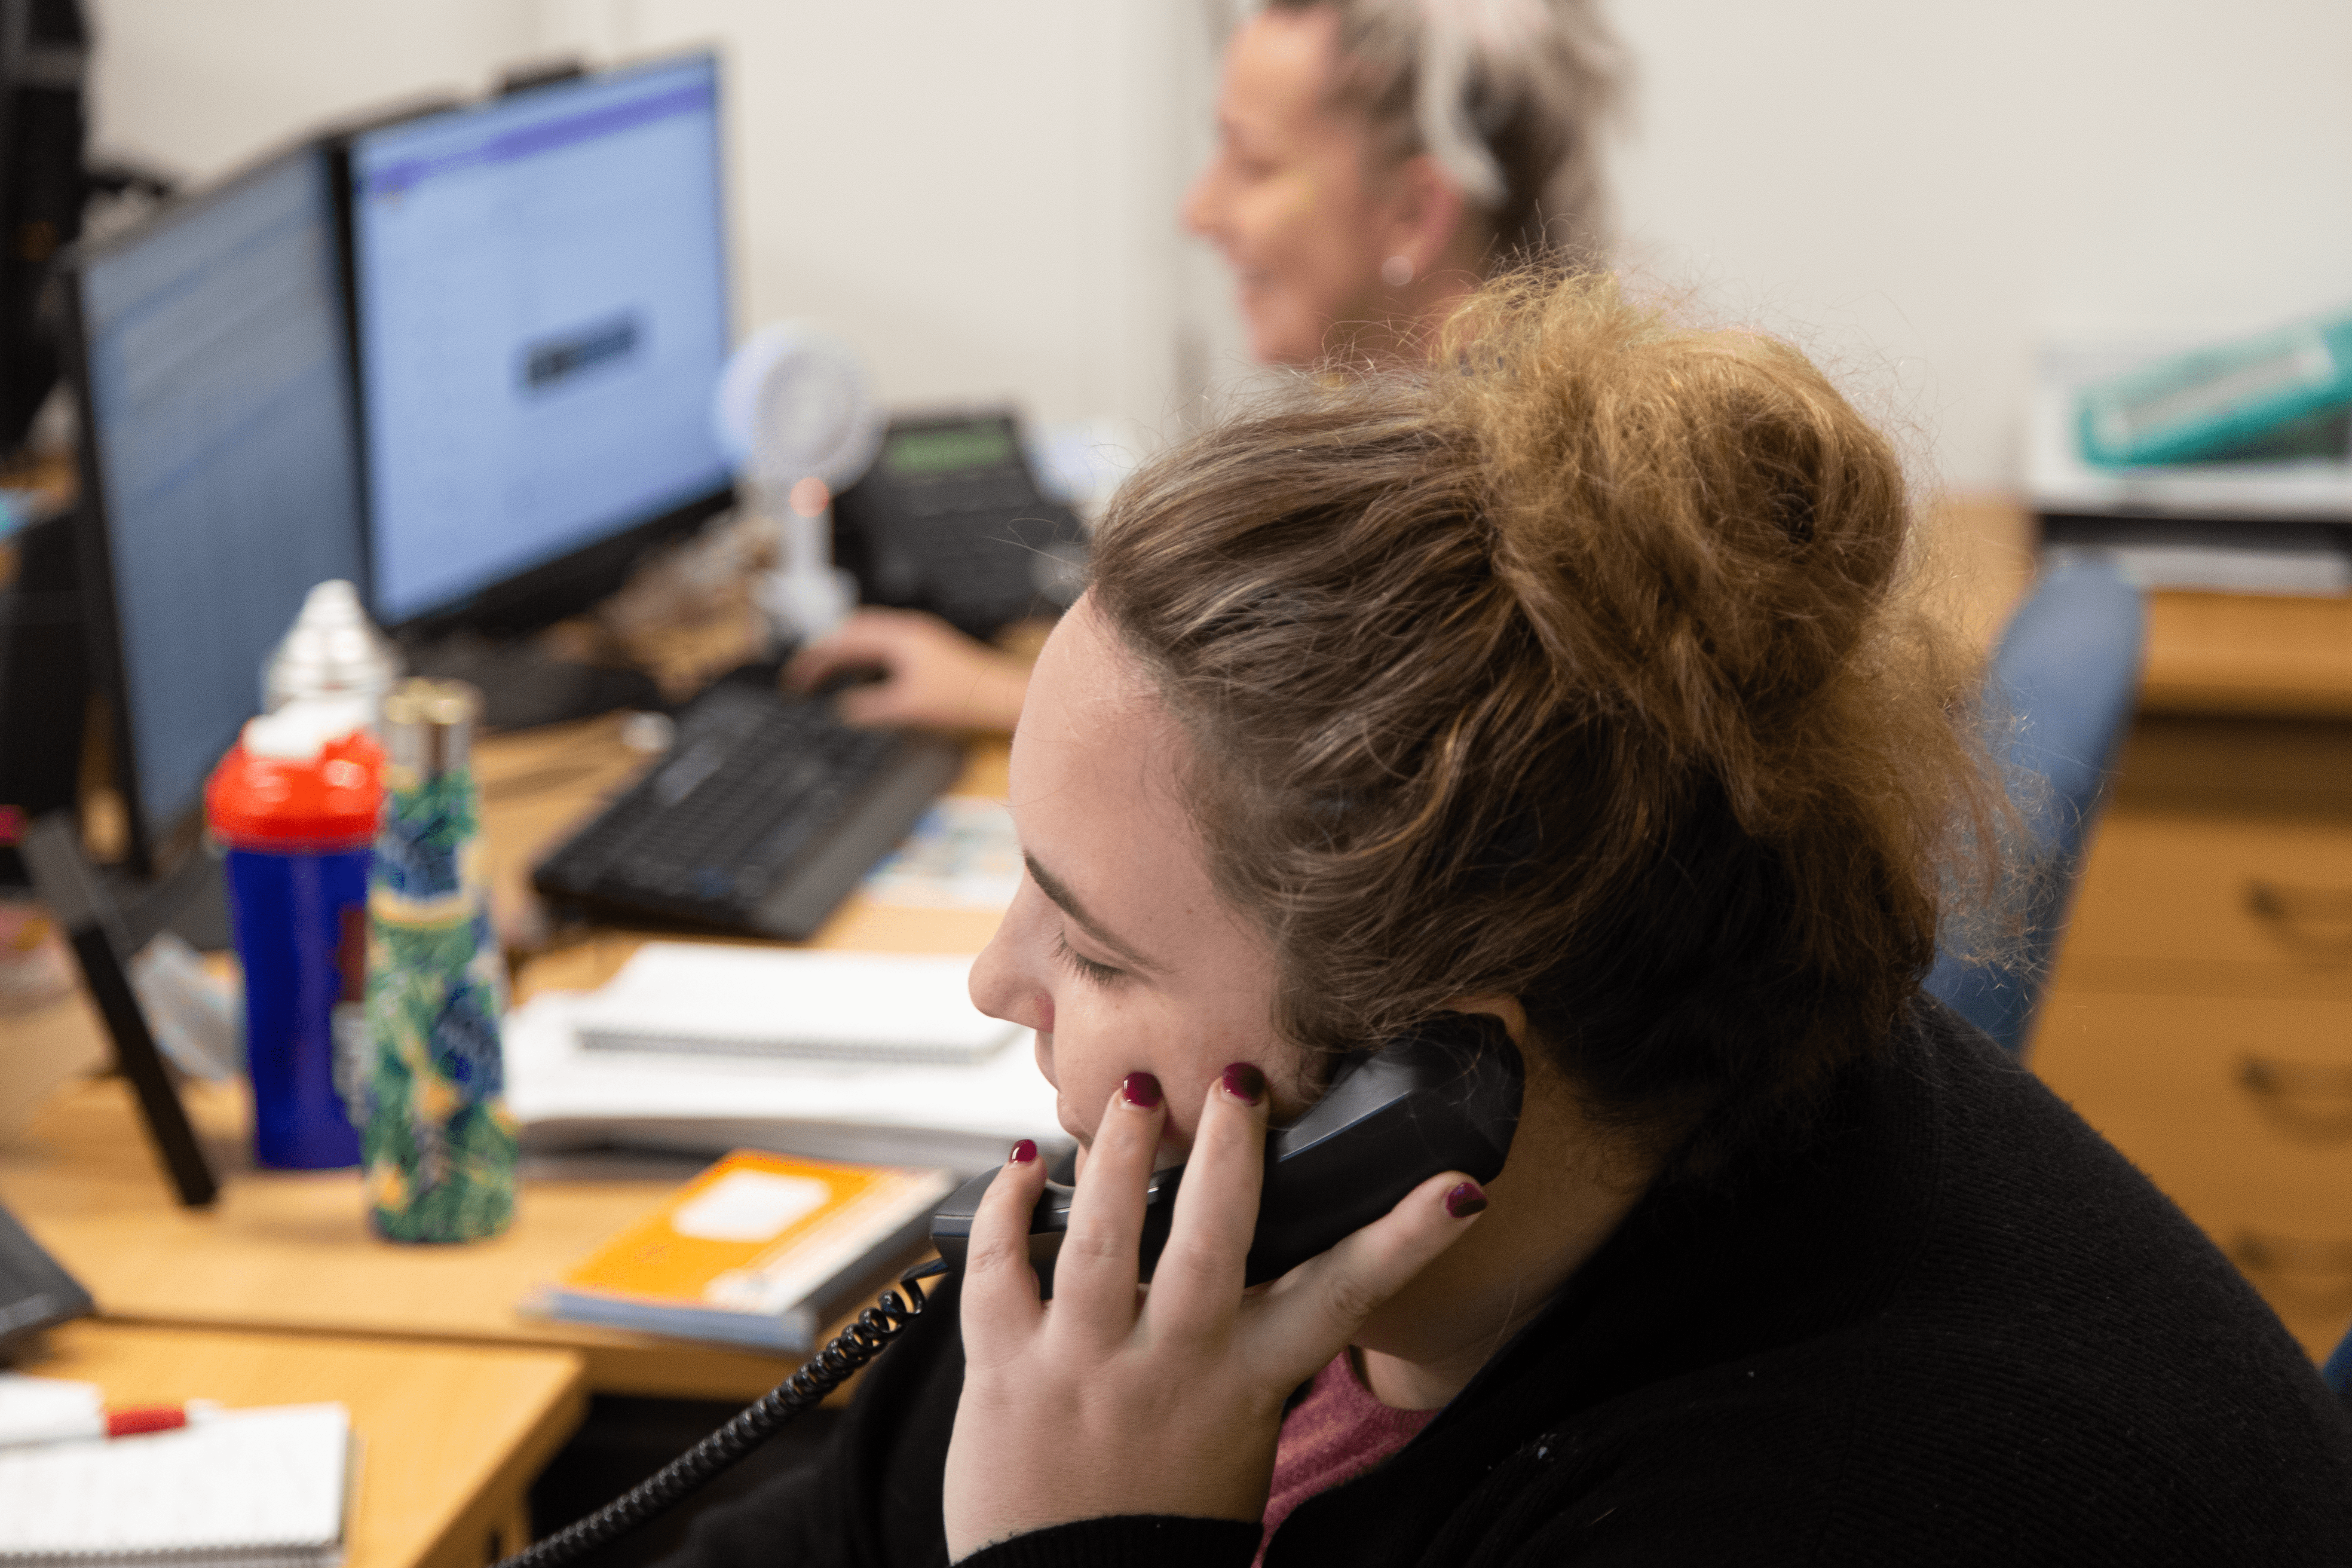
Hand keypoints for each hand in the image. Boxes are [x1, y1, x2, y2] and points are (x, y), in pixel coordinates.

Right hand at [783, 609, 1029, 731]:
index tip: (795, 677)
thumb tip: (843, 709)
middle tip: (803, 673)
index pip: (843, 640)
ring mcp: (916, 638)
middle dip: (823, 651)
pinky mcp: (925, 651)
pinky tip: (859, 676)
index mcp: (897, 637)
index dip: (814, 658)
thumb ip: (871, 708)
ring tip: (822, 673)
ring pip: (867, 637)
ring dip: (842, 652)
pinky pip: (882, 646)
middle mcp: (906, 630)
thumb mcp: (907, 708)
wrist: (999, 696)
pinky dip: (862, 658)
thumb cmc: (962, 698)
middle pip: (851, 631)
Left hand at [941, 1066, 1485, 1559]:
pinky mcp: (1005, 1371)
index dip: (1405, 1240)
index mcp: (1244, 1386)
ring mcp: (1082, 1365)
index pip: (1341, 1300)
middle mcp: (1170, 1368)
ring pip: (1101, 1233)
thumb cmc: (1159, 1526)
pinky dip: (1005, 1207)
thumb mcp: (1236, 1438)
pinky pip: (997, 1267)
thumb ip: (1245, 1353)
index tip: (1457, 1188)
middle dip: (1229, 1149)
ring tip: (1131, 1089)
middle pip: (1212, 1237)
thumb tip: (1255, 1259)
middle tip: (1237, 1077)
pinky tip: (1021, 1166)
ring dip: (1115, 1150)